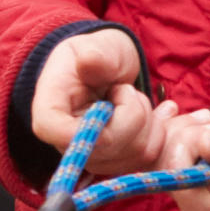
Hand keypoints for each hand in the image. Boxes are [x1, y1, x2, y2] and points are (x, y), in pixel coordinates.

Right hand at [26, 29, 189, 178]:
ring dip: (146, 119)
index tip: (106, 106)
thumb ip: (95, 54)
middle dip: (130, 112)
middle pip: (104, 145)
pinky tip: (156, 113)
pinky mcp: (117, 163)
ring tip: (132, 99)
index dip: (80, 129)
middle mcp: (66, 141)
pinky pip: (148, 157)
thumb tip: (89, 60)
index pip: (51, 129)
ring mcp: (92, 157)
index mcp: (51, 108)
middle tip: (123, 89)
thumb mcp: (96, 46)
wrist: (110, 72)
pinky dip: (158, 132)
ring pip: (133, 152)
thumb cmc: (99, 55)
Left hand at [164, 97, 209, 210]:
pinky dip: (167, 120)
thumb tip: (207, 147)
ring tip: (207, 118)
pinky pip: (151, 141)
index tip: (207, 134)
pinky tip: (184, 112)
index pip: (182, 191)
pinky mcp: (172, 164)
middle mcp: (197, 198)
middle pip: (165, 168)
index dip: (185, 159)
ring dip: (178, 125)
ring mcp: (182, 182)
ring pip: (155, 151)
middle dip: (184, 134)